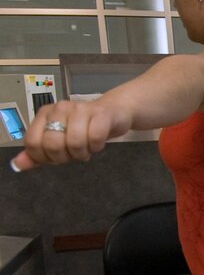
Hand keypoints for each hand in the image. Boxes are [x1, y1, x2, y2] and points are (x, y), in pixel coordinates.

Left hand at [10, 100, 129, 171]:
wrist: (113, 112)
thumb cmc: (84, 127)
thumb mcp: (58, 140)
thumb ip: (37, 153)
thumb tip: (17, 165)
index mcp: (45, 114)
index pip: (33, 142)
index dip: (44, 157)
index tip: (56, 157)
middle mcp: (60, 109)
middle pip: (53, 144)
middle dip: (64, 157)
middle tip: (73, 154)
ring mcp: (81, 110)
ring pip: (74, 142)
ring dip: (82, 153)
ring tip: (87, 149)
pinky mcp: (101, 114)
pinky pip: (95, 138)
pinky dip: (97, 147)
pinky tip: (97, 144)